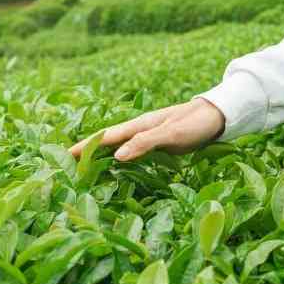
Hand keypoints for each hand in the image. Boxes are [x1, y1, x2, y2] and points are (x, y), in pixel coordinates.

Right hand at [69, 98, 225, 160]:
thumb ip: (146, 143)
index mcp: (140, 125)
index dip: (87, 146)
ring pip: (119, 145)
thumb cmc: (195, 124)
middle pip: (109, 140)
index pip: (107, 136)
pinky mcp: (158, 143)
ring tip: (85, 167)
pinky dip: (119, 157)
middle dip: (89, 151)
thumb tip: (117, 156)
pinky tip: (116, 166)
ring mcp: (149, 136)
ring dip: (102, 155)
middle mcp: (141, 129)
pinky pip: (132, 151)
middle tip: (68, 165)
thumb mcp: (171, 134)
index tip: (66, 155)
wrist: (217, 117)